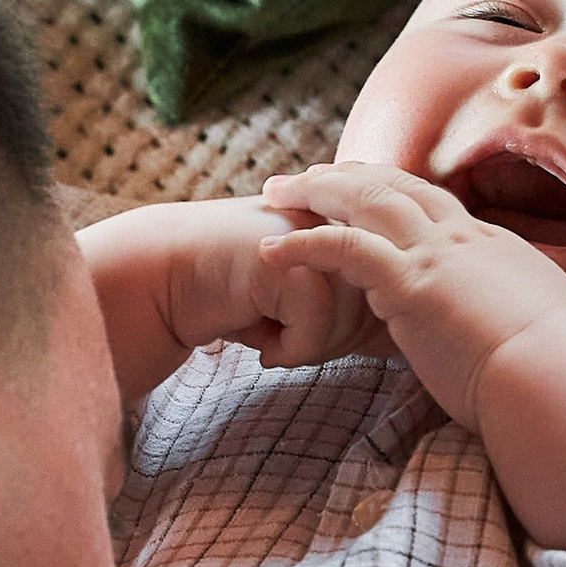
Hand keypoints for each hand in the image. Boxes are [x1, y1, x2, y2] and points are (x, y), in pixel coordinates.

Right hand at [79, 198, 383, 407]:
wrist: (165, 275)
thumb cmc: (236, 292)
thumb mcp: (306, 290)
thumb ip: (354, 295)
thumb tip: (400, 334)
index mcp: (354, 218)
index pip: (392, 293)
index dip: (354, 326)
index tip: (304, 323)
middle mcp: (343, 218)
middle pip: (376, 313)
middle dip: (331, 340)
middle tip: (282, 332)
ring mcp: (320, 232)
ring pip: (350, 327)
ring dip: (304, 346)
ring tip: (261, 322)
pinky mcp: (293, 257)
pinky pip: (314, 335)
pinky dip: (281, 348)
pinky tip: (249, 327)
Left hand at [259, 164, 565, 543]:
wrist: (559, 377)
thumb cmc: (557, 371)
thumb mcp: (542, 325)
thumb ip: (514, 313)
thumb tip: (509, 328)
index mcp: (492, 246)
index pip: (432, 202)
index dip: (392, 190)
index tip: (362, 187)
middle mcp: (462, 238)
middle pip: (395, 185)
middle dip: (348, 176)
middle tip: (308, 176)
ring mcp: (435, 255)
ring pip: (365, 200)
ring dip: (316, 192)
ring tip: (276, 193)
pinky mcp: (409, 284)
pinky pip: (343, 248)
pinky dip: (303, 243)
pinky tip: (270, 248)